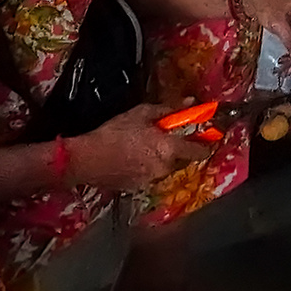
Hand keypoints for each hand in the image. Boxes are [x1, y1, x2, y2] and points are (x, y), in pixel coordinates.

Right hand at [68, 104, 214, 192]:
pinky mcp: (140, 188)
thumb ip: (168, 110)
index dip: (205, 144)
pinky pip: (151, 176)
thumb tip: (190, 102)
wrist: (85, 160)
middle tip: (163, 140)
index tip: (205, 138)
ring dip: (161, 160)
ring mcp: (153, 180)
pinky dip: (147, 169)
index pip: (200, 151)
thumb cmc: (113, 133)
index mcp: (169, 148)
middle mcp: (166, 167)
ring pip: (166, 168)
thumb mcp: (140, 114)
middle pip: (182, 160)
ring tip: (141, 149)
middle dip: (177, 150)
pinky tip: (131, 160)